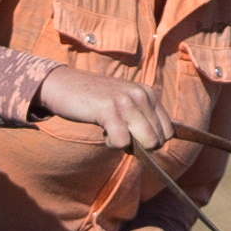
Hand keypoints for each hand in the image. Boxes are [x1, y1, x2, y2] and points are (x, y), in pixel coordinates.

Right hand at [35, 64, 173, 152]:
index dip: (150, 141)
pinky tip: (102, 131)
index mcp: (148, 93)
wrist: (62, 85)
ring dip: (127, 146)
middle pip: (158, 140)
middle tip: (119, 133)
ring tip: (111, 132)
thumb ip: (142, 118)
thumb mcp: (125, 102)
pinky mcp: (108, 109)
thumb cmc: (93, 100)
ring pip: (147, 142)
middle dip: (140, 146)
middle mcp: (141, 94)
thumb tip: (157, 145)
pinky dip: (112, 144)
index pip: (168, 132)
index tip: (131, 133)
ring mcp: (126, 101)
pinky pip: (123, 142)